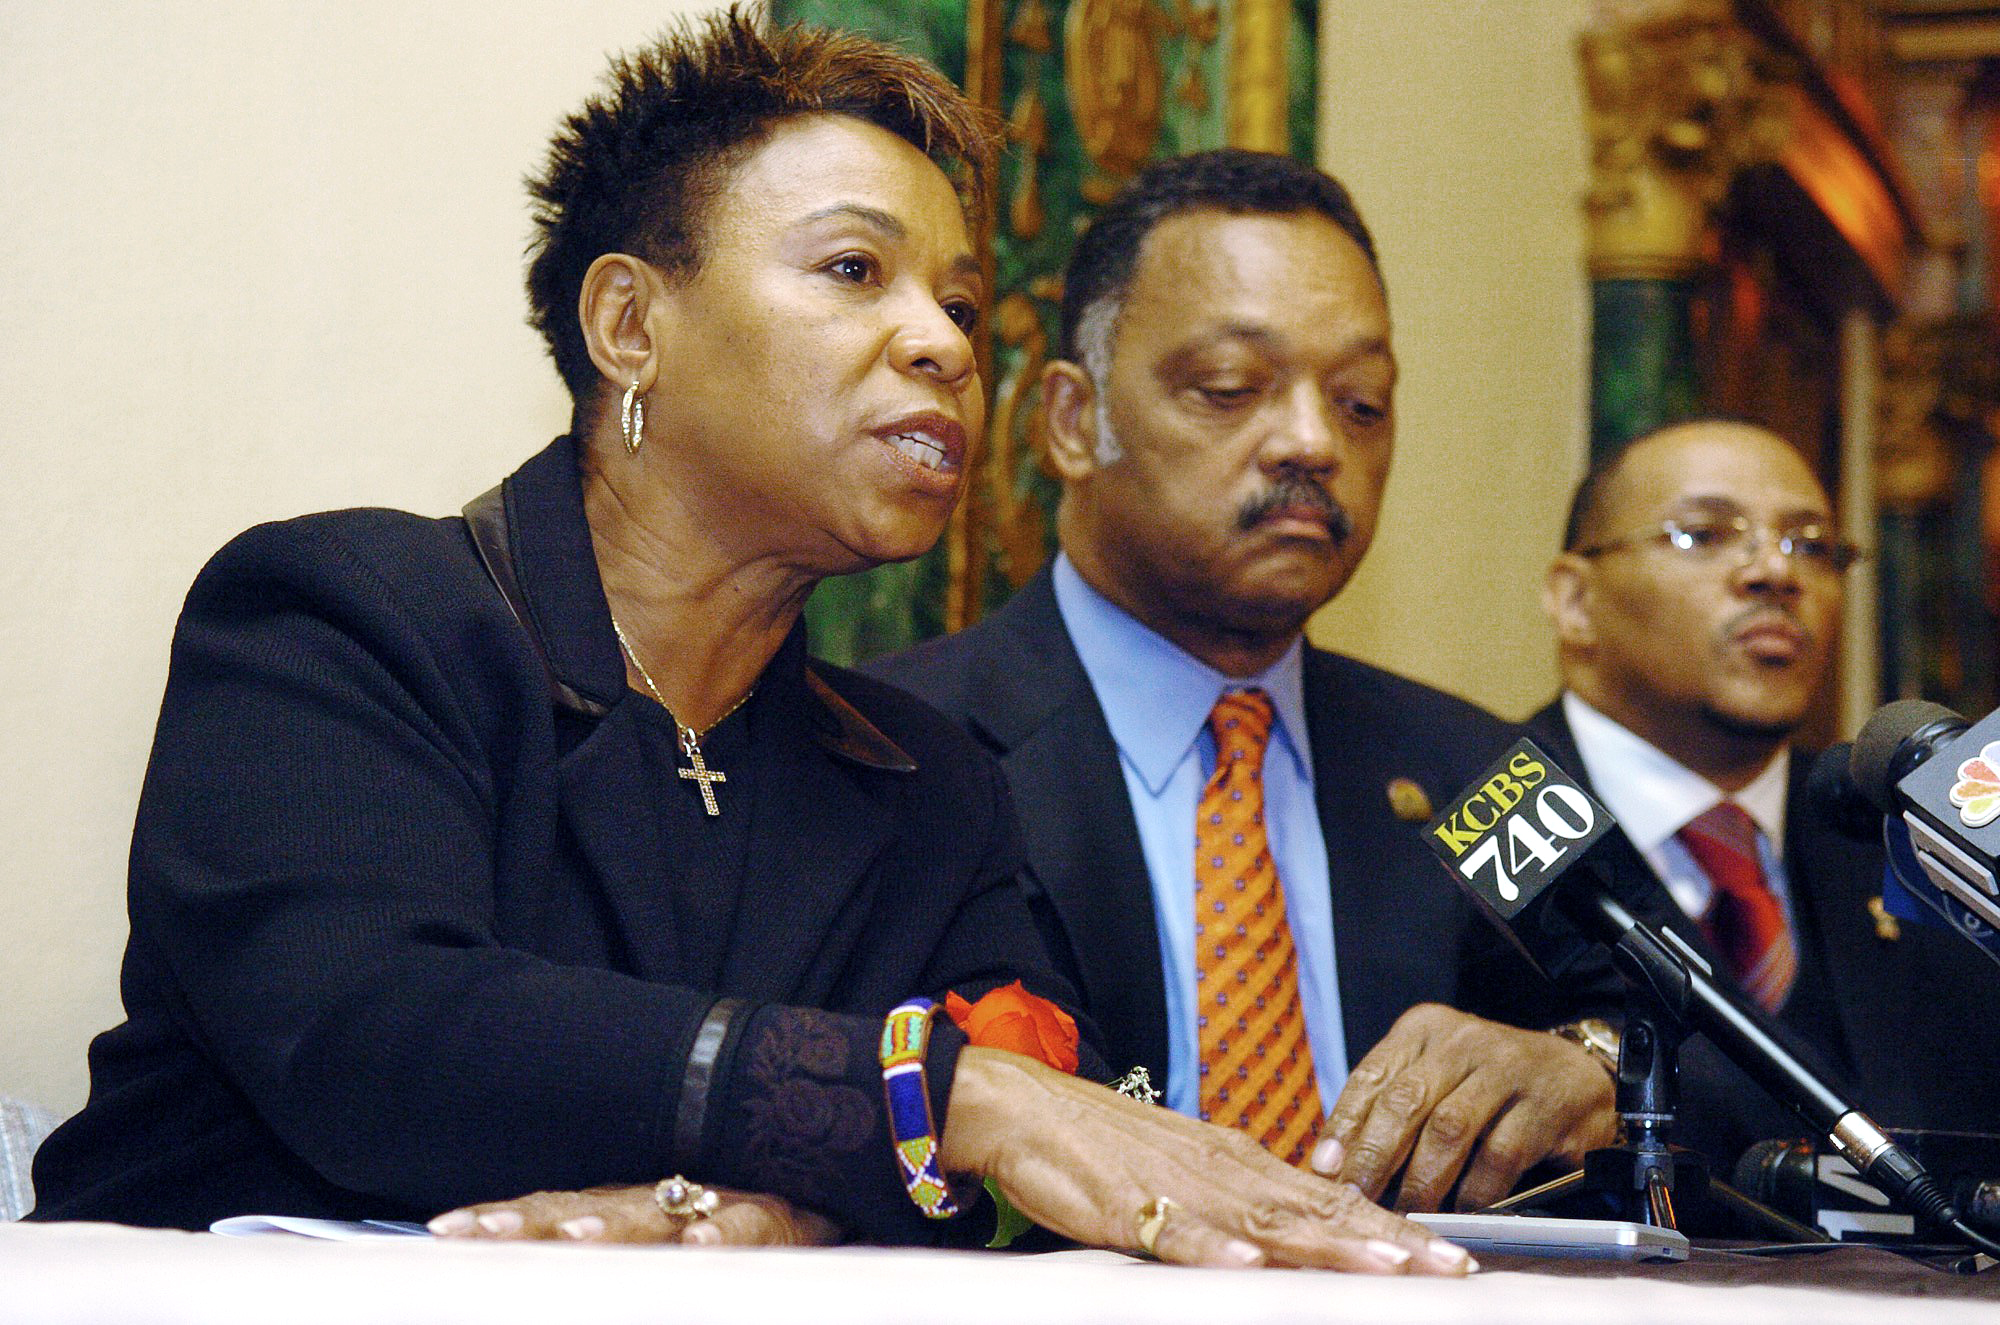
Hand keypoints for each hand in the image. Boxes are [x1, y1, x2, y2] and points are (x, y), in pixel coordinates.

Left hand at [427, 1181, 839, 1246]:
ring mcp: (719, 1205)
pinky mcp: (781, 1218)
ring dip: (618, 1226)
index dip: (501, 1220)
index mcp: (631, 1207)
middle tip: (479, 1236)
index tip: (440, 1232)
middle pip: (588, 1211)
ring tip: (577, 1241)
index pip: (554, 1211)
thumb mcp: (668, 1246)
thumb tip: (548, 1260)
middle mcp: (666, 1200)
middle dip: (531, 1224)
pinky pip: (750, 1226)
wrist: (840, 1176)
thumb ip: (612, 1262)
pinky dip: (725, 1232)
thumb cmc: (742, 1231)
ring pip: (661, 1214)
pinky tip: (701, 1242)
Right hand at [939, 1047, 1475, 1273]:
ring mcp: (1179, 1187)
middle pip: (1320, 1211)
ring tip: (1382, 1266)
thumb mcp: (1188, 1171)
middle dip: (1388, 1243)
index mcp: (1241, 1162)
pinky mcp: (1127, 1206)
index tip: (1449, 1255)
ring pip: (1266, 1220)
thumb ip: (1242, 1201)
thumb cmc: (1105, 1146)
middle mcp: (1224, 1171)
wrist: (1025, 1110)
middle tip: (1449, 1267)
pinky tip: (1248, 1261)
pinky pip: (1175, 1230)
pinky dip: (1215, 1246)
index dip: (1394, 1229)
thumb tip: (1296, 1236)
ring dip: (1327, 1245)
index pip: (1334, 1200)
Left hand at [1322, 1003, 1617, 1211]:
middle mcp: (1462, 1039)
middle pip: (1406, 1101)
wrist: (1575, 1076)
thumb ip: (1390, 1112)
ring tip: (1405, 1215)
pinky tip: (1460, 1213)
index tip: (1325, 1169)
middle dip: (1375, 1158)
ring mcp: (1507, 1066)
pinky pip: (1499, 1155)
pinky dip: (1475, 1192)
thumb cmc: (1486, 1088)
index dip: (1344, 1127)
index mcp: (1423, 1030)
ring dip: (1422, 1181)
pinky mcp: (1546, 1103)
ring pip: (1449, 1129)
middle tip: (1357, 1201)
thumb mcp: (1435, 1080)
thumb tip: (1334, 1167)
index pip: (1371, 1077)